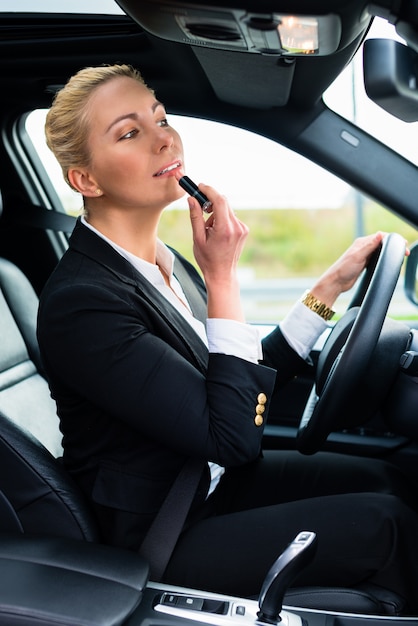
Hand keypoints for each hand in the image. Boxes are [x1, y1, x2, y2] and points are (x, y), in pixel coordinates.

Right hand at [188, 183, 248, 320]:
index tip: (199, 186)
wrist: (222, 274)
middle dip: (210, 202)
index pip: (219, 200)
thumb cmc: (207, 259)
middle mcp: (236, 227)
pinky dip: (222, 219)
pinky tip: (217, 233)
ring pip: (227, 209)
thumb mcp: (197, 238)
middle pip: (224, 202)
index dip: (209, 190)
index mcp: (224, 229)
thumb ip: (195, 216)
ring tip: (209, 230)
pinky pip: (231, 217)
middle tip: (200, 208)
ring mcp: (242, 228)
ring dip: (216, 213)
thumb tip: (192, 198)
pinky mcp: (244, 230)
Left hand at [309, 231, 407, 307]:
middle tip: (404, 251)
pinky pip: (377, 258)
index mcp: (361, 243)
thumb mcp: (358, 256)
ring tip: (399, 255)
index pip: (380, 237)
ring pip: (380, 251)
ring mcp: (363, 256)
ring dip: (389, 252)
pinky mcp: (364, 264)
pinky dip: (384, 259)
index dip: (392, 239)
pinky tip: (388, 262)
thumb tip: (380, 234)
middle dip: (393, 245)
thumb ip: (369, 246)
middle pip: (382, 243)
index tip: (402, 244)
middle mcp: (363, 247)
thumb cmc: (344, 269)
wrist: (336, 282)